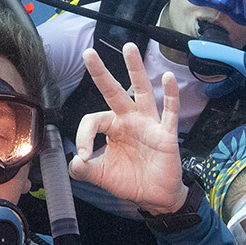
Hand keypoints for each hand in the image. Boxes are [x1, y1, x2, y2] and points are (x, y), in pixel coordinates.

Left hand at [67, 43, 184, 213]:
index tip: (84, 157)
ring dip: (135, 70)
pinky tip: (167, 77)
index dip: (84, 137)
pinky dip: (170, 94)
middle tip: (88, 53)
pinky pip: (169, 110)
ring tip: (129, 48)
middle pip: (113, 92)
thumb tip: (75, 162)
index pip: (93, 120)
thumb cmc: (129, 180)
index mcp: (112, 127)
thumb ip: (84, 170)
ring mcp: (148, 123)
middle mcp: (129, 120)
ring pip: (141, 92)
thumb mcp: (101, 176)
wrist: (154, 196)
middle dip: (101, 73)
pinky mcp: (166, 133)